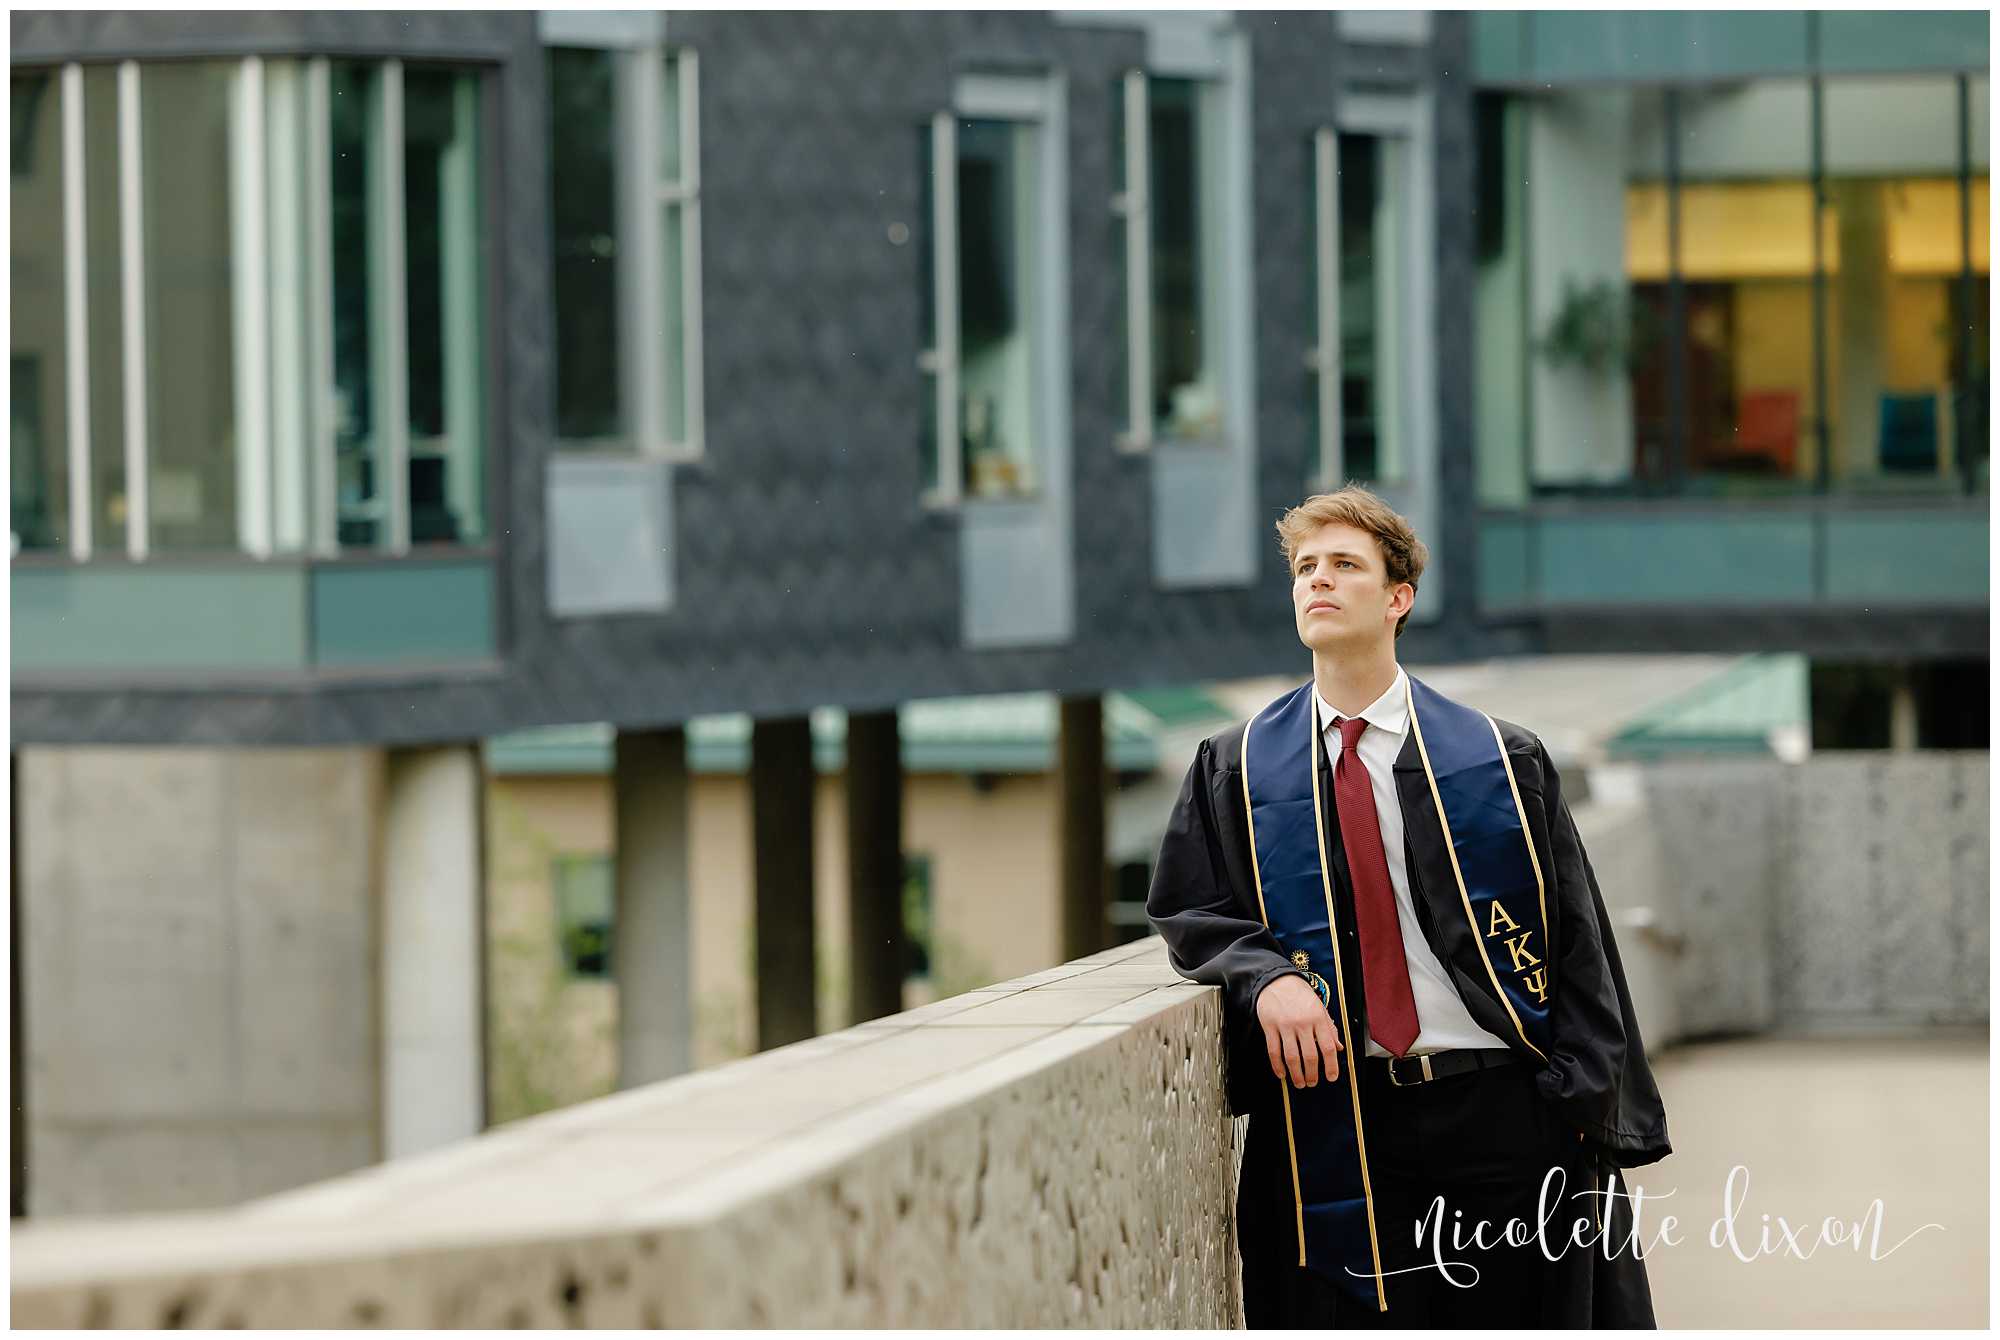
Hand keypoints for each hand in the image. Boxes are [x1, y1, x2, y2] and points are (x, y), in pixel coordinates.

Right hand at [1255, 974, 1342, 1088]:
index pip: (1327, 1047)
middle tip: (1312, 1083)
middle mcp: (1303, 1022)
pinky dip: (1277, 1066)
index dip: (1331, 1065)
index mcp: (1318, 1018)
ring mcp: (1285, 1025)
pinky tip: (1282, 1074)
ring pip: (1292, 1057)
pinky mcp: (1270, 1026)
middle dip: (1312, 1074)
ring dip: (1296, 1074)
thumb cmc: (1300, 994)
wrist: (1276, 980)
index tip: (1331, 1077)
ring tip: (1300, 1083)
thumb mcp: (1319, 1008)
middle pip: (1309, 1055)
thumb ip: (1329, 1028)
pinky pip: (1274, 1051)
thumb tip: (1338, 1048)